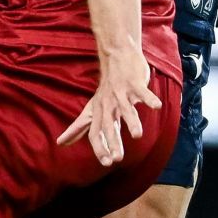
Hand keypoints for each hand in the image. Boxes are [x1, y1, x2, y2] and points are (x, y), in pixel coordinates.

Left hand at [57, 52, 159, 166]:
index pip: (95, 132)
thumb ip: (79, 126)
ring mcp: (121, 93)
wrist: (116, 56)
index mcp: (99, 112)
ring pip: (126, 109)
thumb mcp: (91, 108)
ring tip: (137, 135)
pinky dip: (149, 99)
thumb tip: (60, 143)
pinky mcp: (134, 83)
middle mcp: (108, 104)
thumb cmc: (106, 87)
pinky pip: (142, 92)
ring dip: (131, 122)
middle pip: (108, 125)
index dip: (100, 146)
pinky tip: (156, 106)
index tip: (106, 162)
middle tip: (118, 158)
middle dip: (113, 141)